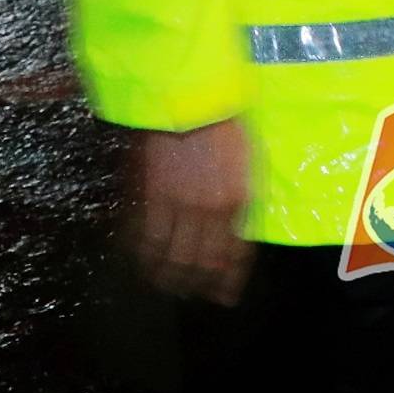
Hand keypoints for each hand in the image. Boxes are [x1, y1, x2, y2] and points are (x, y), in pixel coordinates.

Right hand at [124, 118, 252, 305]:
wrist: (191, 97)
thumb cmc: (226, 124)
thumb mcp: (249, 163)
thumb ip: (243, 199)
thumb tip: (237, 230)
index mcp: (238, 202)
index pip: (234, 255)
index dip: (228, 280)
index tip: (225, 295)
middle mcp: (209, 212)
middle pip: (201, 264)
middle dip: (199, 285)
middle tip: (195, 295)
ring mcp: (178, 207)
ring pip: (172, 258)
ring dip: (170, 278)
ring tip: (170, 286)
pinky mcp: (151, 197)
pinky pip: (145, 239)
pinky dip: (144, 257)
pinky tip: (144, 264)